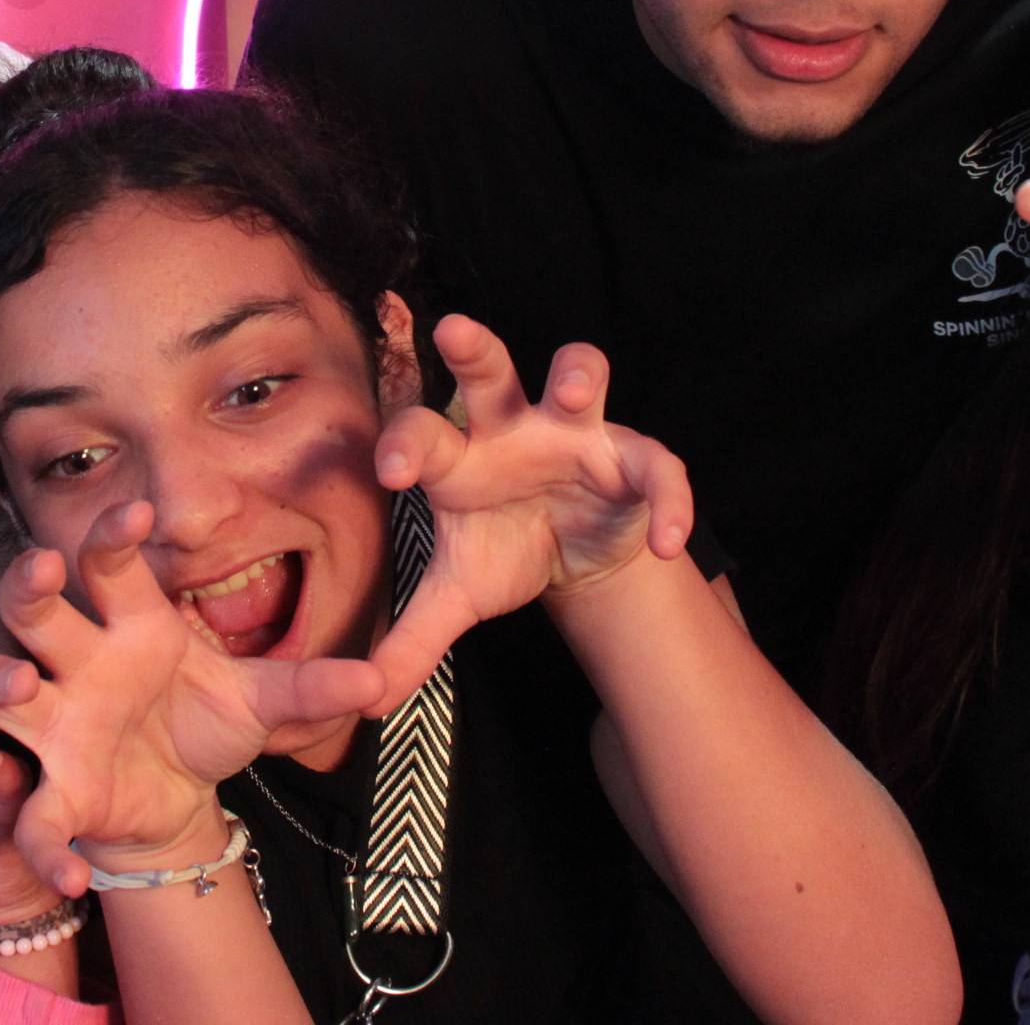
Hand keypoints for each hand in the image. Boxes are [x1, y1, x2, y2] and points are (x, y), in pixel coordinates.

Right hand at [0, 501, 381, 895]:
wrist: (180, 796)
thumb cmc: (205, 722)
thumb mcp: (262, 702)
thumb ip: (311, 685)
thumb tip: (380, 679)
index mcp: (130, 623)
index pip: (109, 561)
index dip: (113, 532)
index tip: (138, 513)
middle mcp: (82, 662)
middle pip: (32, 609)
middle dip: (28, 586)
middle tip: (42, 570)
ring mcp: (60, 724)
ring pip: (3, 690)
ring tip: (13, 682)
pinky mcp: (57, 790)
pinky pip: (34, 817)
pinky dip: (44, 845)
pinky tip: (67, 873)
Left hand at [364, 316, 691, 713]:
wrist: (575, 554)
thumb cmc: (504, 548)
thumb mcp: (460, 594)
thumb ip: (413, 638)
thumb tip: (360, 699)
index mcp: (458, 454)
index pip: (422, 434)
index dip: (405, 444)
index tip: (391, 470)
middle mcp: (512, 425)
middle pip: (489, 369)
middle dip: (475, 348)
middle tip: (453, 330)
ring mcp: (575, 431)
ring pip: (579, 373)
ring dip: (579, 372)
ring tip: (576, 387)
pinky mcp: (631, 455)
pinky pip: (657, 465)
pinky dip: (669, 500)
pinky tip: (669, 545)